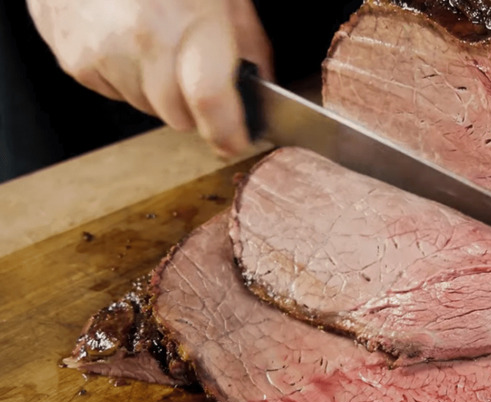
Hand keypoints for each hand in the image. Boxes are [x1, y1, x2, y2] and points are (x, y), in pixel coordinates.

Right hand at [27, 0, 273, 156]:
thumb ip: (248, 38)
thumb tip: (261, 84)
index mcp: (188, 18)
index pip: (210, 100)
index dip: (228, 131)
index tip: (237, 140)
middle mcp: (142, 40)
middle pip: (179, 116)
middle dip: (195, 107)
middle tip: (198, 75)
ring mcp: (102, 52)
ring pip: (147, 108)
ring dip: (160, 91)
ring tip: (160, 45)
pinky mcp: (75, 60)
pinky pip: (114, 92)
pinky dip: (128, 77)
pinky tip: (128, 42)